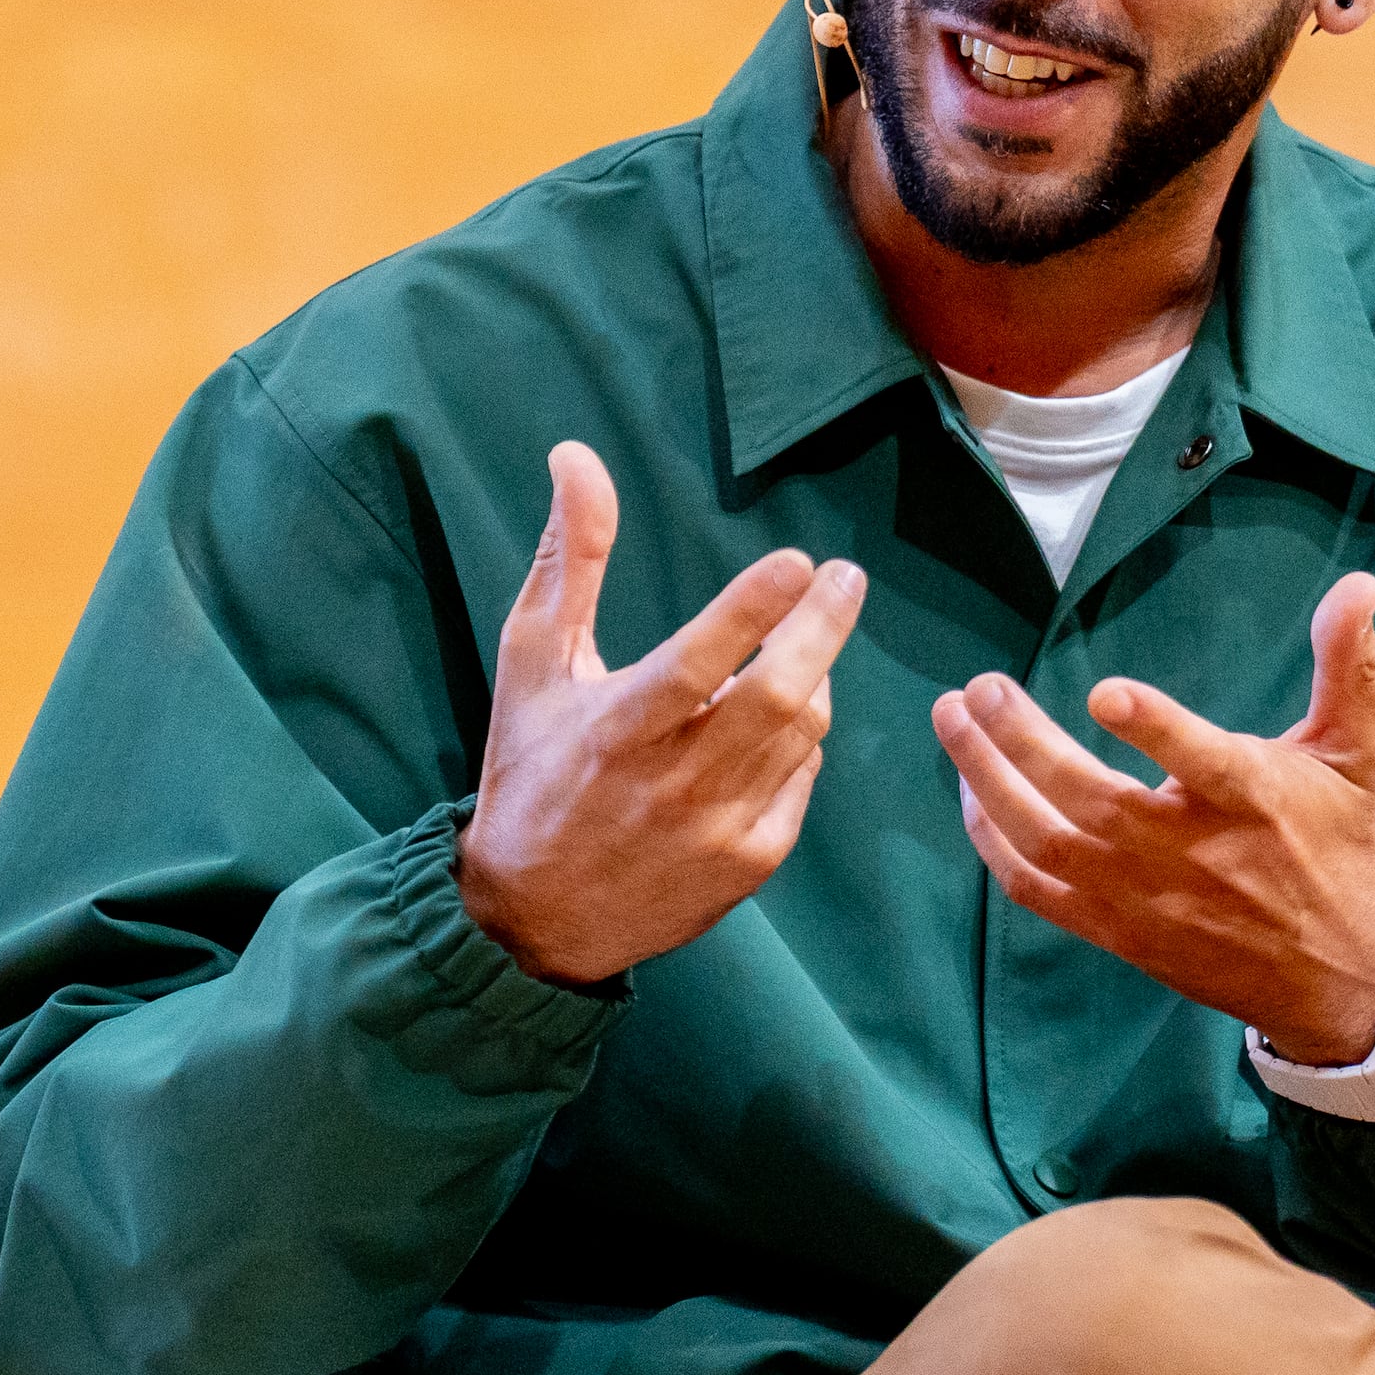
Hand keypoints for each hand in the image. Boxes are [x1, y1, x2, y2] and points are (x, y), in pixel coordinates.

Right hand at [457, 444, 871, 987]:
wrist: (534, 917)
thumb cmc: (530, 773)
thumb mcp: (532, 664)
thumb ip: (566, 560)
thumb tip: (576, 457)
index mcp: (618, 729)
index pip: (702, 661)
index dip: (756, 608)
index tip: (799, 561)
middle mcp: (674, 783)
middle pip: (779, 697)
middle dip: (823, 629)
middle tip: (844, 579)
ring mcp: (719, 830)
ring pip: (800, 734)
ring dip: (810, 680)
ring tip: (796, 651)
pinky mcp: (748, 865)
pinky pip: (801, 781)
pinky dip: (798, 741)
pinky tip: (774, 726)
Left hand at [931, 570, 1374, 1062]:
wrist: (1334, 970)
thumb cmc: (1335, 842)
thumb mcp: (1354, 751)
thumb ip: (1347, 666)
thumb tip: (1360, 585)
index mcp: (1250, 798)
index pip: (1199, 760)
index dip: (1154, 729)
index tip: (1104, 691)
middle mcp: (1187, 851)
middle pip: (1088, 799)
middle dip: (1022, 741)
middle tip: (981, 687)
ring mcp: (1141, 896)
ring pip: (1045, 840)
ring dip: (986, 779)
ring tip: (952, 719)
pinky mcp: (1114, 930)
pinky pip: (1033, 889)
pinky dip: (992, 841)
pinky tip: (968, 792)